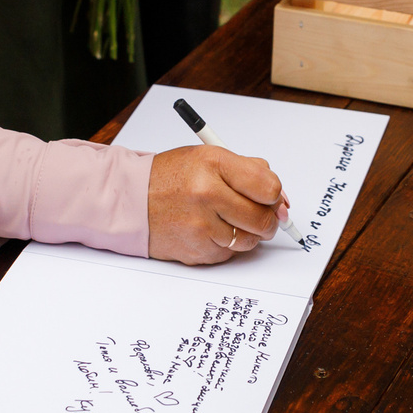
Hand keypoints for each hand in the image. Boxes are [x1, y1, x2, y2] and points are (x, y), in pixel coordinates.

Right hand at [148, 144, 288, 265]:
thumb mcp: (209, 158)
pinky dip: (226, 245)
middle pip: (263, 219)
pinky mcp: (196, 250)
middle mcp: (206, 194)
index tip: (271, 197)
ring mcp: (201, 226)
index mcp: (213, 164)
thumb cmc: (172, 177)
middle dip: (268, 219)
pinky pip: (229, 254)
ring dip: (247, 233)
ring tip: (229, 220)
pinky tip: (211, 230)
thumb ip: (249, 171)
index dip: (275, 195)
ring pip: (250, 241)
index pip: (268, 186)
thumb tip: (281, 199)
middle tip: (261, 215)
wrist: (131, 200)